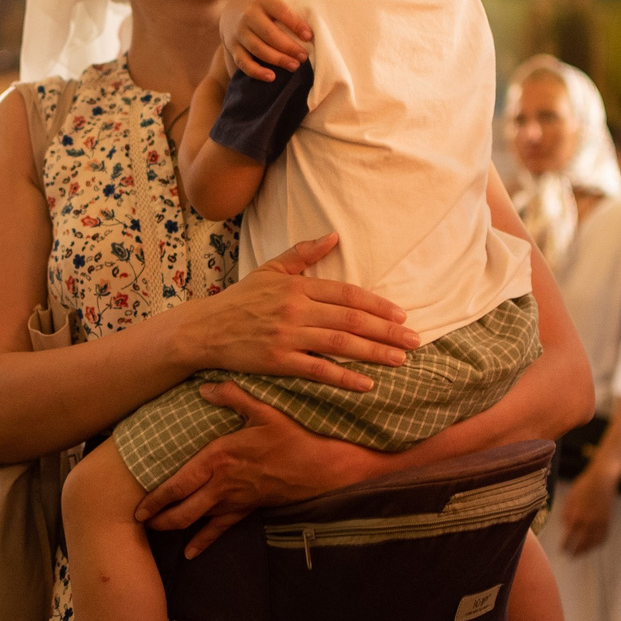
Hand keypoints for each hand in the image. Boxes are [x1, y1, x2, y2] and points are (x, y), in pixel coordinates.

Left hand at [139, 382, 376, 555]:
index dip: (155, 498)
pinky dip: (204, 542)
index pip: (178, 484)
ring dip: (175, 527)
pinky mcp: (248, 509)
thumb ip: (232, 396)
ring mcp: (235, 500)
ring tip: (155, 530)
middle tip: (138, 523)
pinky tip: (191, 553)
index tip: (137, 507)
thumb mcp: (264, 410)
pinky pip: (221, 530)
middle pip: (182, 510)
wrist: (322, 469)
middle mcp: (222, 484)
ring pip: (197, 521)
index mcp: (219, 459)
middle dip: (158, 519)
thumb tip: (204, 387)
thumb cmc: (293, 438)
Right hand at [181, 234, 417, 390]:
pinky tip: (367, 384)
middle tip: (414, 340)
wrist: (206, 329)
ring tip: (400, 359)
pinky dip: (344, 378)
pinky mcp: (279, 362)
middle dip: (387, 331)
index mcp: (297, 286)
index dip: (377, 305)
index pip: (347, 294)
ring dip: (374, 353)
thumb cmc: (241, 299)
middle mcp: (296, 310)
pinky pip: (318, 371)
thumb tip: (334, 236)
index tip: (401, 315)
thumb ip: (304, 253)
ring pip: (340, 345)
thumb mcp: (271, 268)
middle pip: (351, 320)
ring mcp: (288, 337)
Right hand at [221, 0, 317, 80]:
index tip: (310, 36)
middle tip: (304, 57)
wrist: (230, 11)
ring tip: (294, 67)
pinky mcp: (232, 47)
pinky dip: (256, 71)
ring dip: (277, 59)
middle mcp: (248, 15)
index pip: (280, 11)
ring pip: (257, 49)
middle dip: (288, 47)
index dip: (295, 23)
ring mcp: (239, 33)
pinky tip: (272, 77)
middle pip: (269, 33)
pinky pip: (243, 62)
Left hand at [556, 474, 614, 555]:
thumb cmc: (583, 486)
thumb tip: (565, 528)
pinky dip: (596, 544)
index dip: (565, 545)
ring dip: (585, 550)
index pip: (570, 537)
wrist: (602, 479)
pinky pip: (602, 537)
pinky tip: (591, 546)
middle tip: (568, 556)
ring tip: (578, 554)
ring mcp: (601, 523)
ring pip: (593, 543)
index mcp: (578, 516)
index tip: (561, 550)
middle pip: (581, 543)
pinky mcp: (608, 522)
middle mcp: (590, 522)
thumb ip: (566, 514)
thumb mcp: (570, 499)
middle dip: (574, 551)